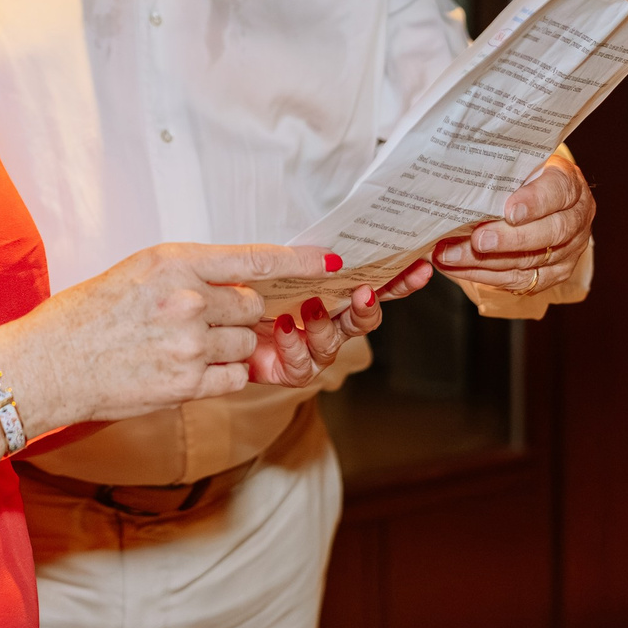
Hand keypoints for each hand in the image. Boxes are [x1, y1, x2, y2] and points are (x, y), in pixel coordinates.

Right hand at [0, 243, 323, 427]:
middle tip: (203, 322)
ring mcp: (189, 344)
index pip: (251, 258)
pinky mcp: (187, 385)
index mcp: (173, 263)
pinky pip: (233, 378)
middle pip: (252, 306)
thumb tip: (233, 286)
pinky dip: (221, 377)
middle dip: (240, 315)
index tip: (327, 259)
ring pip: (244, 343)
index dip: (295, 260)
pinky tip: (186, 372)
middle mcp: (188, 300)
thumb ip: (186, 276)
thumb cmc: (84, 316)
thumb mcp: (135, 274)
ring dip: (227, 348)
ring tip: (180, 349)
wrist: (48, 364)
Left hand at [249, 259, 432, 385]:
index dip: (399, 281)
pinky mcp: (288, 370)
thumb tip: (334, 256)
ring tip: (310, 307)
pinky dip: (294, 346)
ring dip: (325, 327)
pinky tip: (281, 327)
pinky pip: (302, 366)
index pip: (372, 286)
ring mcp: (310, 350)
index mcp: (329, 294)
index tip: (419, 267)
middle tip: (364, 294)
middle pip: (361, 320)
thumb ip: (302, 260)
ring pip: (333, 345)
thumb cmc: (242, 286)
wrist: (207, 314)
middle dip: (367, 309)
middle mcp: (326, 324)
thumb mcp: (272, 264)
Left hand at [430, 149, 593, 293]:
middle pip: (549, 233)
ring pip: (529, 261)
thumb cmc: (525, 177)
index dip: (535, 202)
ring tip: (450, 255)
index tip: (509, 210)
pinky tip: (456, 267)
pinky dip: (483, 275)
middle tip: (477, 240)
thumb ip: (503, 173)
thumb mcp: (521, 164)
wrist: (540, 199)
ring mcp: (569, 251)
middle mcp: (576, 220)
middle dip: (509, 239)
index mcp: (570, 185)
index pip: (558, 192)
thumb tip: (461, 182)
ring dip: (485, 260)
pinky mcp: (554, 275)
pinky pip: (518, 279)